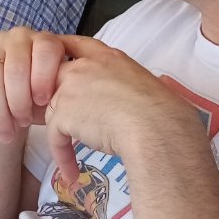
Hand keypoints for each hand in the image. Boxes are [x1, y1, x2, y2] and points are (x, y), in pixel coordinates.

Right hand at [0, 27, 72, 144]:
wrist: (12, 96)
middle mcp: (19, 35)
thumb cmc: (39, 96)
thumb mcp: (54, 94)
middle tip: (23, 123)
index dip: (43, 77)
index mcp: (45, 40)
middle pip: (16, 68)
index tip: (42, 102)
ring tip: (6, 133)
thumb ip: (57, 92)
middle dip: (18, 102)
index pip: (45, 51)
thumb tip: (58, 100)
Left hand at [42, 35, 194, 185]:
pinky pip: (54, 136)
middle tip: (66, 124)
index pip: (78, 45)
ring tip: (71, 159)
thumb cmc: (164, 113)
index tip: (56, 67)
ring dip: (61, 135)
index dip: (64, 54)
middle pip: (58, 77)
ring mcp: (72, 87)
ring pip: (55, 110)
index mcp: (110, 57)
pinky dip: (61, 156)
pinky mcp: (64, 113)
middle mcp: (87, 67)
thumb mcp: (148, 86)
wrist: (155, 126)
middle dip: (58, 100)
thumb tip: (139, 101)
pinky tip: (71, 173)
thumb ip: (130, 86)